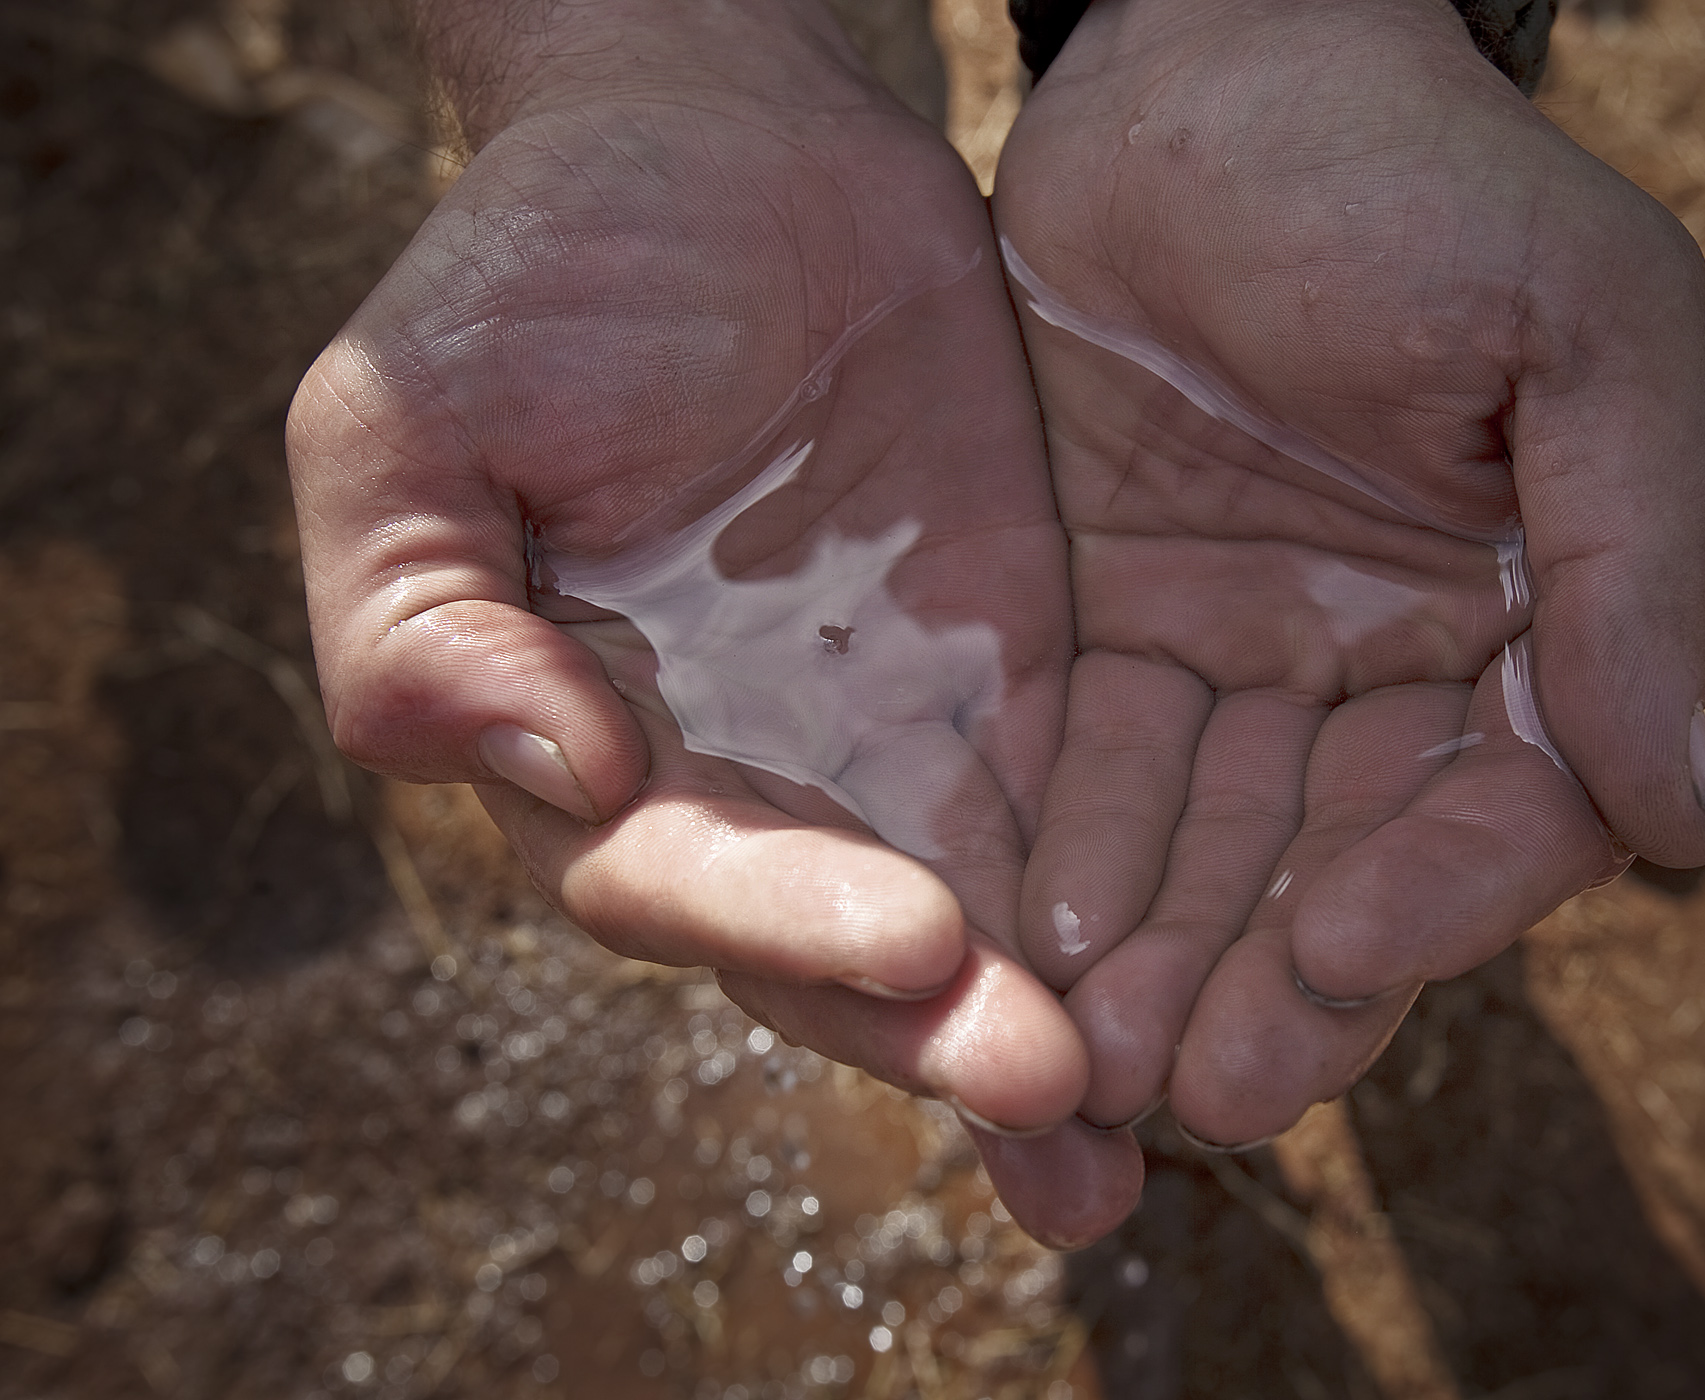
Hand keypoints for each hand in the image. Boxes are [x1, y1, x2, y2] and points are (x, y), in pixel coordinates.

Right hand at [289, 0, 1137, 1243]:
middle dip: (936, 1031)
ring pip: (967, 921)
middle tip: (1055, 1095)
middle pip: (835, 944)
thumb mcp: (408, 425)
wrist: (730, 143)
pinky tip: (1213, 987)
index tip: (909, 943)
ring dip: (1041, 1028)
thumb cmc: (539, 270)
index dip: (781, 925)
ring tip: (1135, 1122)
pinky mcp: (1011, 679)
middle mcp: (741, 776)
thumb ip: (418, 617)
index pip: (675, 883)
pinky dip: (1126, 916)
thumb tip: (537, 767)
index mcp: (589, 746)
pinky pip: (1075, 811)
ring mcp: (884, 737)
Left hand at [993, 0, 1704, 1148]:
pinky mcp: (1101, 612)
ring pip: (1205, 837)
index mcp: (1524, 610)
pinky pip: (1083, 754)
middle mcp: (1384, 656)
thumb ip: (1632, 568)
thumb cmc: (1415, 173)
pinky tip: (1019, 931)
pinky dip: (1060, 844)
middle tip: (1195, 1091)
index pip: (1500, 807)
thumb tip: (1684, 820)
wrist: (1211, 55)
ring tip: (1088, 1061)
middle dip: (1271, 980)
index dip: (1432, 900)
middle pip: (1338, 861)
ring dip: (1154, 951)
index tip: (1342, 956)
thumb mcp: (1578, 335)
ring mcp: (1238, 643)